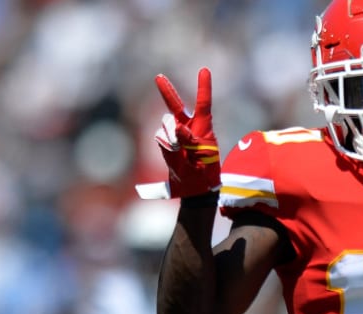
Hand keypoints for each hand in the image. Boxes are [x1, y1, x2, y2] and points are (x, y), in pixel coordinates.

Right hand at [139, 69, 220, 199]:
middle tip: (158, 77)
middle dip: (167, 93)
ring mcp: (178, 137)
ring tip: (182, 156)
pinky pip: (161, 139)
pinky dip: (166, 146)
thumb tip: (174, 126)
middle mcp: (191, 130)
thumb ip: (185, 142)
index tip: (204, 70)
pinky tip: (175, 158)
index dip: (203, 87)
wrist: (196, 193)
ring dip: (170, 137)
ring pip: (165, 127)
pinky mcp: (169, 144)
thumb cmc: (203, 177)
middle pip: (177, 108)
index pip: (203, 105)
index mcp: (204, 131)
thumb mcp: (198, 160)